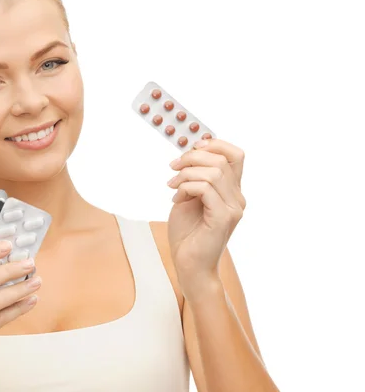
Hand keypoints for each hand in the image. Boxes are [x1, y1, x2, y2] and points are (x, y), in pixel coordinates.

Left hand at [166, 139, 245, 298]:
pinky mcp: (223, 218)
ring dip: (185, 174)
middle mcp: (237, 198)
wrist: (189, 265)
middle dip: (192, 157)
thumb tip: (189, 153)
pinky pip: (205, 188)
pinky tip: (176, 199)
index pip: (236, 155)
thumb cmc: (188, 234)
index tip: (192, 146)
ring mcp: (233, 208)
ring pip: (213, 172)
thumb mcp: (189, 198)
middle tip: (173, 167)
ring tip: (172, 186)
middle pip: (221, 160)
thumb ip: (195, 177)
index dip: (215, 144)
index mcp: (232, 191)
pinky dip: (186, 187)